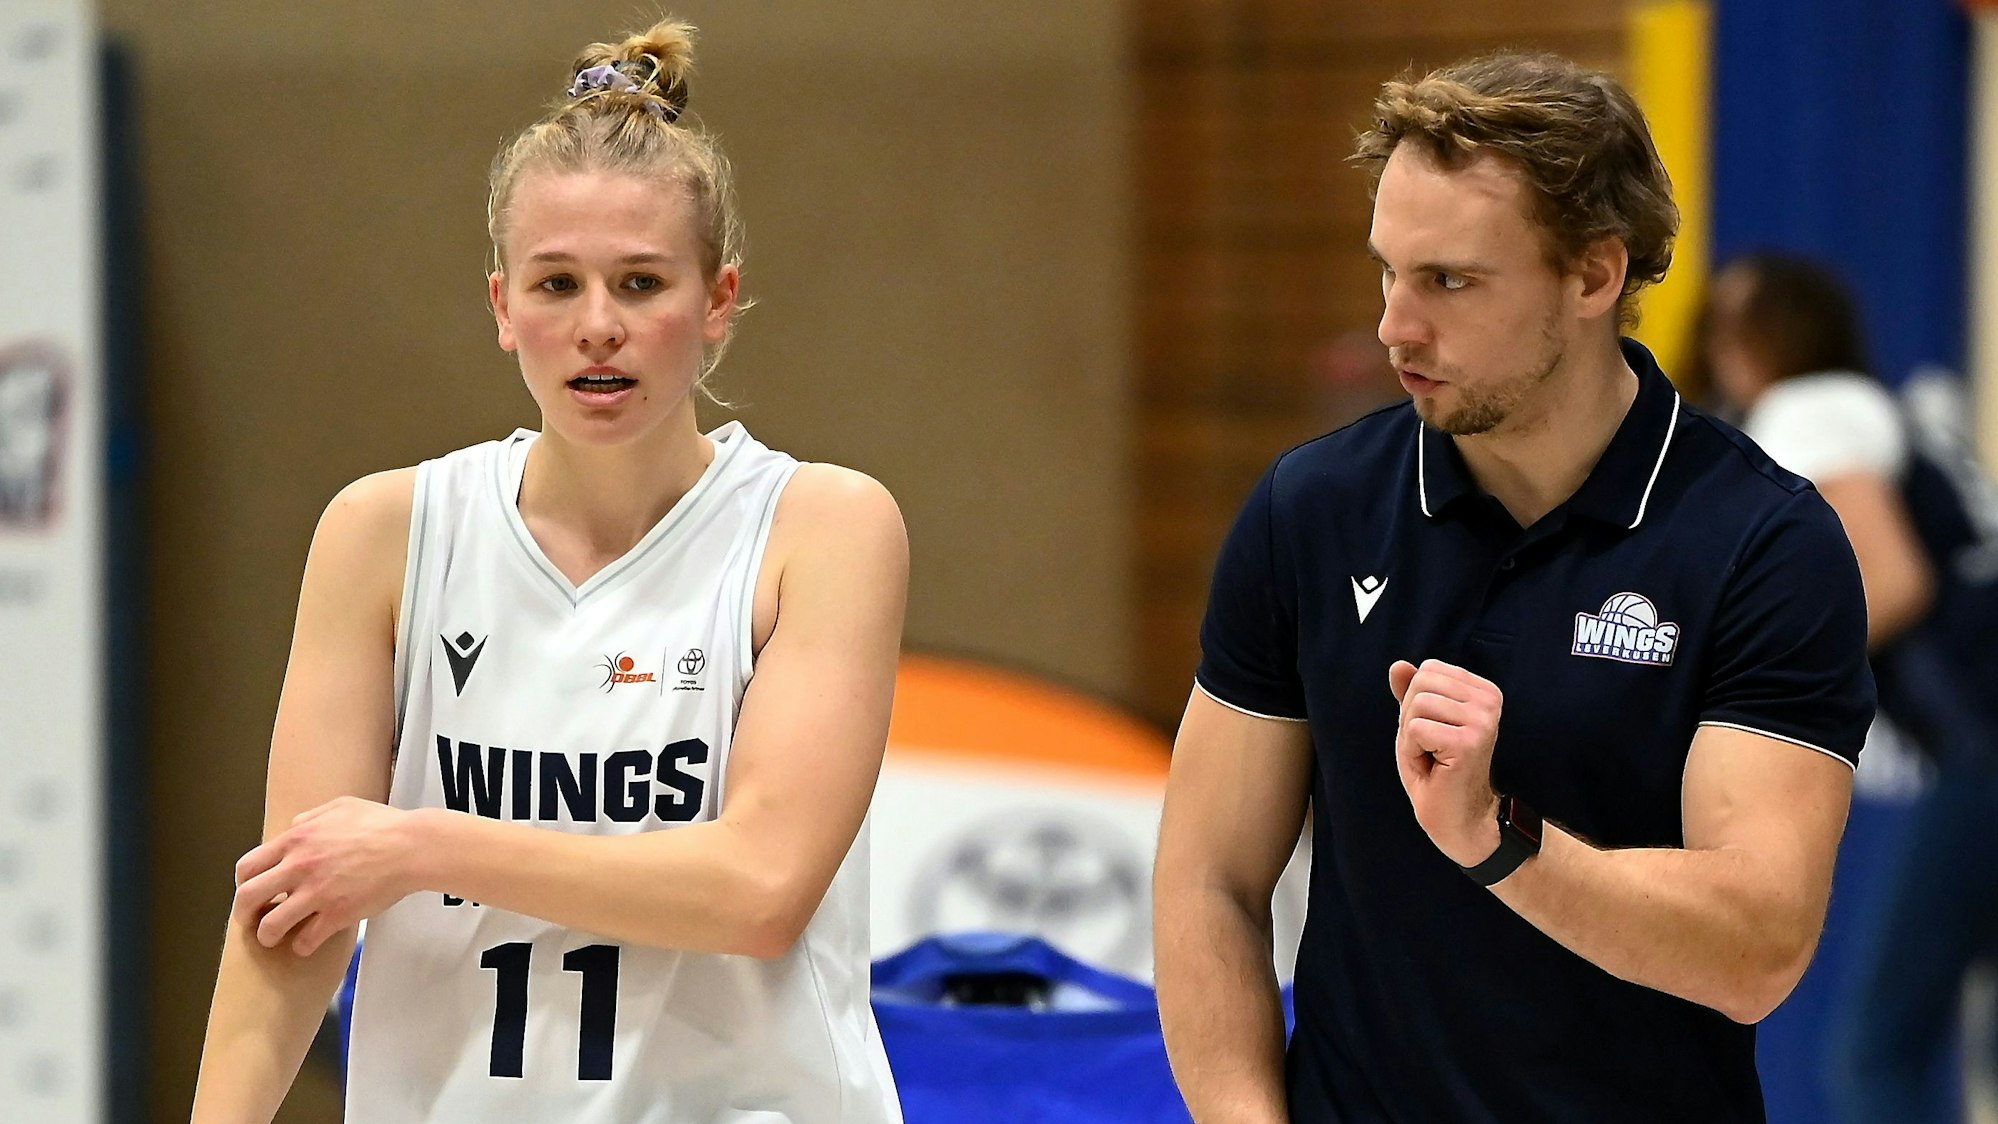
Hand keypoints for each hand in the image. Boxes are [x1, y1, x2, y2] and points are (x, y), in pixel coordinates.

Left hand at [232, 797, 421, 956]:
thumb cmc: (382, 824)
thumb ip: (309, 817)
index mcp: (297, 840)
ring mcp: (317, 893)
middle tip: (252, 920)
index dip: (243, 883)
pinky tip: (309, 941)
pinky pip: (306, 940)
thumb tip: (294, 828)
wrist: (411, 847)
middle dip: (244, 914)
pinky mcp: (337, 915)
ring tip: (275, 937)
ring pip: (271, 926)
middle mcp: (300, 867)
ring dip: (268, 935)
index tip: (252, 891)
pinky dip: (303, 945)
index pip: (248, 866)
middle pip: (248, 898)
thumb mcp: (340, 806)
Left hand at [1389, 659, 1502, 866]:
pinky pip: (1414, 729)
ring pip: (1415, 704)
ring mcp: (1482, 720)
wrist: (1461, 820)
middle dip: (1410, 718)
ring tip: (1432, 758)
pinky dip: (1412, 751)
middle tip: (1430, 749)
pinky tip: (1434, 768)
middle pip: (1420, 684)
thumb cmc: (1439, 773)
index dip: (1415, 704)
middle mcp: (1490, 700)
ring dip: (1411, 737)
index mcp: (1484, 691)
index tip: (1433, 734)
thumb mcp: (1419, 724)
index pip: (1427, 670)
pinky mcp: (1469, 741)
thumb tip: (1397, 665)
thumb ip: (1411, 693)